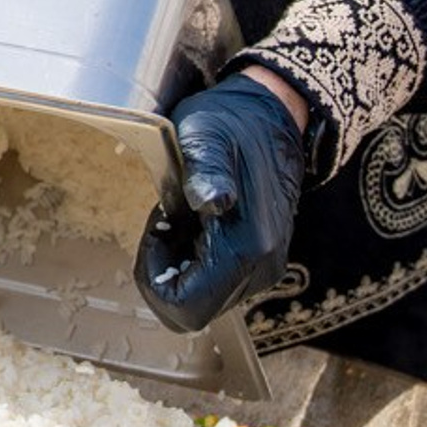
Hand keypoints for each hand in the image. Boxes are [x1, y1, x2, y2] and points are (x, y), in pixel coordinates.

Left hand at [136, 70, 308, 333]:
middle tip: (168, 221)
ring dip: (178, 266)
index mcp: (246, 248)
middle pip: (192, 310)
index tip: (160, 229)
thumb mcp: (205, 138)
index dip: (155, 280)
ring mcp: (264, 270)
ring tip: (182, 217)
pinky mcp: (260, 263)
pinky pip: (213, 285)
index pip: (186, 308)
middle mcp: (261, 269)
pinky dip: (192, 262)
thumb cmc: (230, 124)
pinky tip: (195, 224)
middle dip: (165, 272)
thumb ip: (205, 173)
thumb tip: (211, 201)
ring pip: (201, 300)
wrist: (271, 117)